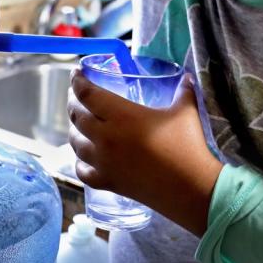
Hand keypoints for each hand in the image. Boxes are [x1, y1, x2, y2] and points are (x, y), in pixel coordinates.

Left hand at [67, 71, 223, 236]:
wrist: (190, 188)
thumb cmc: (187, 147)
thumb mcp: (185, 112)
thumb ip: (184, 91)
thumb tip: (187, 78)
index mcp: (121, 115)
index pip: (87, 94)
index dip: (77, 82)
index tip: (76, 74)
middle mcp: (106, 137)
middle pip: (77, 116)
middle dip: (73, 103)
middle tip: (77, 96)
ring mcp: (104, 162)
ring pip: (75, 142)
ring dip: (74, 130)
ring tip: (79, 123)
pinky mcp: (108, 182)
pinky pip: (82, 170)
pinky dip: (79, 161)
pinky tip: (83, 157)